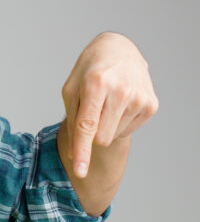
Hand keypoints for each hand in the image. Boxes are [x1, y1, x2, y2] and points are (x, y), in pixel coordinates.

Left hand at [61, 32, 157, 177]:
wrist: (119, 50)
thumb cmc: (88, 71)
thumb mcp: (71, 88)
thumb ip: (72, 120)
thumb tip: (75, 154)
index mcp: (96, 83)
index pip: (87, 125)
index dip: (82, 150)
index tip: (80, 171)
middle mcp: (121, 90)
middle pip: (100, 137)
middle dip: (91, 133)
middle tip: (91, 110)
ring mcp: (139, 98)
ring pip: (113, 136)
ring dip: (105, 126)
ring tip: (105, 102)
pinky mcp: (151, 105)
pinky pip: (126, 131)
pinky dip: (118, 123)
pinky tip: (118, 104)